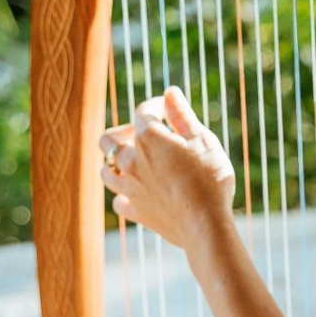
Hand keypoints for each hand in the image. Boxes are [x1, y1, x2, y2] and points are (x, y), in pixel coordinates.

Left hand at [99, 86, 235, 250]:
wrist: (205, 224)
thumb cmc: (209, 178)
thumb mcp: (202, 139)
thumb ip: (182, 115)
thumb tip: (169, 92)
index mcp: (149, 139)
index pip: (143, 111)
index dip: (157, 105)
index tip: (169, 108)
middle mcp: (131, 161)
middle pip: (108, 139)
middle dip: (123, 131)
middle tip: (145, 135)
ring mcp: (129, 188)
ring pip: (106, 170)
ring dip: (117, 163)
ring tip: (138, 162)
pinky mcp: (134, 211)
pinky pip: (118, 200)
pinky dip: (125, 193)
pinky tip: (140, 191)